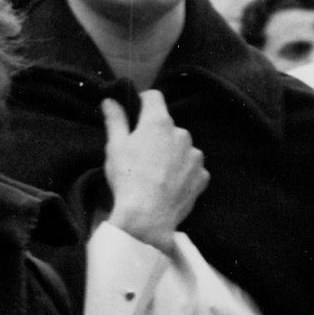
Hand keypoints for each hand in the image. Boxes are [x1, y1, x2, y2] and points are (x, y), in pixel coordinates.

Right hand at [100, 88, 208, 249]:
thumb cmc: (127, 178)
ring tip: (157, 174)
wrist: (148, 217)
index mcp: (159, 122)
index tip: (136, 115)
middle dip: (157, 135)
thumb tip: (110, 99)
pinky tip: (170, 186)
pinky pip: (192, 168)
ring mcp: (196, 155)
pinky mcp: (203, 176)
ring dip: (173, 154)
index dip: (143, 102)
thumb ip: (115, 119)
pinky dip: (184, 173)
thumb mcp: (115, 147)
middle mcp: (182, 133)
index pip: (154, 97)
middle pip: (168, 126)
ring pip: (182, 147)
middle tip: (142, 154)